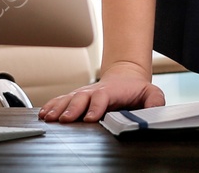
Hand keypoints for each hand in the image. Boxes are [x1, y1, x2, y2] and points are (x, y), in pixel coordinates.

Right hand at [37, 61, 165, 122]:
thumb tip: (154, 111)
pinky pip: (61, 101)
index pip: (102, 98)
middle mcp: (94, 91)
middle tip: (65, 120)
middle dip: (72, 109)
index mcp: (111, 91)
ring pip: (68, 99)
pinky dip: (51, 106)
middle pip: (81, 98)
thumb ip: (154, 102)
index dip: (95, 107)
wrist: (125, 77)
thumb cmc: (136, 89)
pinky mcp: (75, 98)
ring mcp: (83, 94)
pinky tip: (43, 114)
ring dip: (57, 108)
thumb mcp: (151, 93)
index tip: (89, 118)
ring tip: (48, 117)